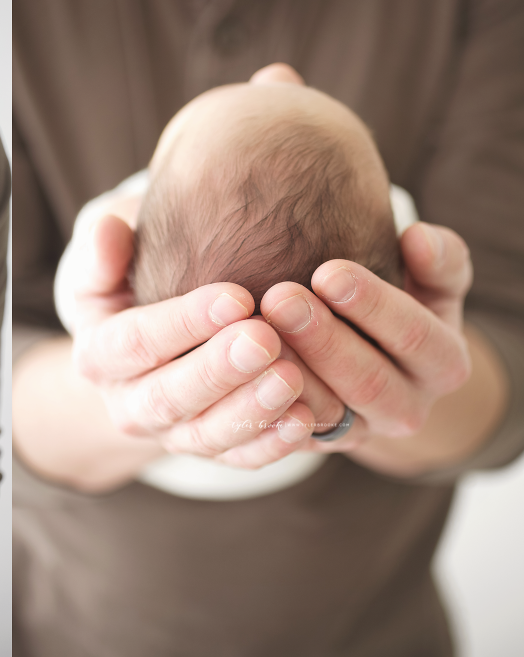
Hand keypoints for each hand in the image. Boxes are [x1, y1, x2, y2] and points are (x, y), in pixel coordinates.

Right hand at [71, 213, 316, 468]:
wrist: (157, 339)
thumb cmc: (135, 282)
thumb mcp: (109, 264)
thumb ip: (103, 249)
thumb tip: (110, 230)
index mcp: (99, 356)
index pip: (133, 343)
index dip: (181, 323)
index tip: (235, 296)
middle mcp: (130, 405)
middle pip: (169, 396)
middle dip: (219, 370)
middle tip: (266, 338)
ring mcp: (172, 434)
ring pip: (208, 434)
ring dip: (251, 410)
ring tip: (292, 378)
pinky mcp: (213, 452)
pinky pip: (241, 458)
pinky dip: (273, 444)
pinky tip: (306, 419)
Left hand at [261, 222, 472, 452]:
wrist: (371, 359)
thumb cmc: (395, 303)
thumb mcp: (430, 283)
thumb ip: (437, 261)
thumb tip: (418, 238)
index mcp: (443, 364)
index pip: (414, 336)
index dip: (373, 304)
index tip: (328, 271)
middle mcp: (408, 409)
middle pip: (367, 380)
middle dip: (322, 338)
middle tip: (280, 298)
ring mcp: (359, 433)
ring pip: (326, 414)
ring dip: (289, 374)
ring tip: (253, 332)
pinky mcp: (316, 445)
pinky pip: (289, 437)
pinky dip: (265, 408)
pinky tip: (239, 373)